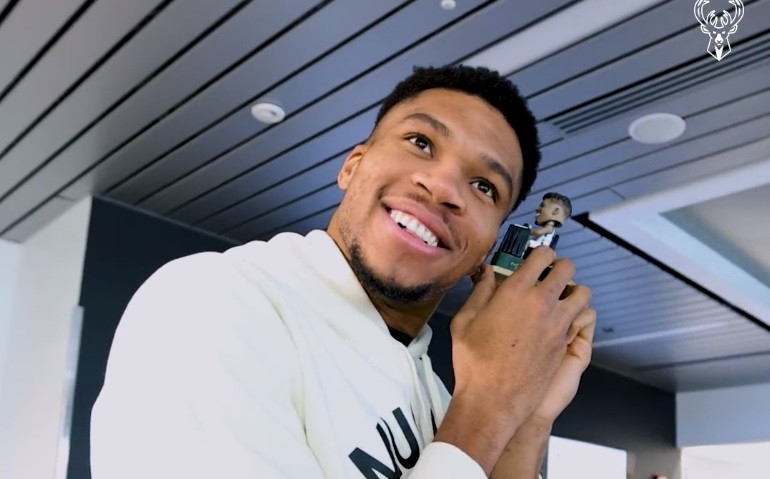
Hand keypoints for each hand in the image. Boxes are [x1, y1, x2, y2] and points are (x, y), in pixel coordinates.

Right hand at [436, 247, 591, 473]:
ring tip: (558, 299)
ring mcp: (558, 324)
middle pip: (568, 268)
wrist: (493, 400)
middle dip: (560, 268)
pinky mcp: (565, 344)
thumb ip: (480, 292)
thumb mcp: (465, 321)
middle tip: (548, 276)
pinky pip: (580, 319)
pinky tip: (557, 323)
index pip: (542, 256)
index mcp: (515, 291)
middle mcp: (542, 302)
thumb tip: (486, 272)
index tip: (535, 259)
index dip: (541, 253)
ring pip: (583, 293)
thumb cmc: (473, 361)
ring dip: (573, 292)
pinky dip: (574, 316)